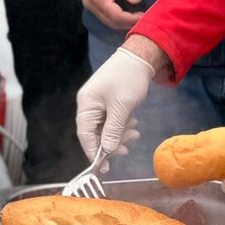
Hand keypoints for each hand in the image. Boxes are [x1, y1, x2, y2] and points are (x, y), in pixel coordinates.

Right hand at [75, 46, 153, 160]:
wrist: (139, 57)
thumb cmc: (128, 78)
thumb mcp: (122, 107)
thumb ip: (114, 130)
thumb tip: (108, 150)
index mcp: (86, 104)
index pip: (85, 135)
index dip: (94, 152)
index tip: (104, 167)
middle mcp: (88, 105)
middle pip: (94, 133)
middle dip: (111, 142)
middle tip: (126, 150)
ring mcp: (97, 103)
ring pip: (105, 128)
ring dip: (119, 134)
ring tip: (135, 134)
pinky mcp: (107, 102)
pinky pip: (111, 120)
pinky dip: (122, 125)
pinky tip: (133, 124)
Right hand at [77, 0, 142, 29]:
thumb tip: (136, 0)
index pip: (116, 15)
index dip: (131, 19)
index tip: (144, 16)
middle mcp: (92, 6)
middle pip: (112, 22)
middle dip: (129, 24)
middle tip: (144, 20)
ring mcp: (91, 8)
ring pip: (109, 23)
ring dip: (124, 24)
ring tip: (138, 19)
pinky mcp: (92, 7)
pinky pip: (106, 18)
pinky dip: (118, 20)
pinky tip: (128, 17)